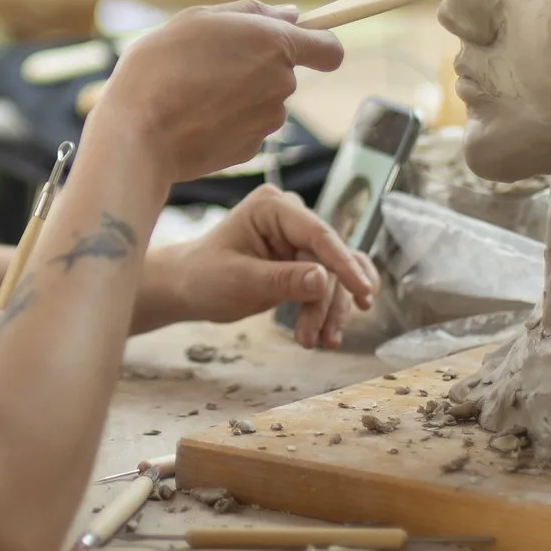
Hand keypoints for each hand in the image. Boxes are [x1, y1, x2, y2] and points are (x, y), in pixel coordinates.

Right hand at [93, 3, 344, 183]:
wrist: (138, 132)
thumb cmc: (161, 66)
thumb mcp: (199, 19)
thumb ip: (253, 11)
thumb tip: (292, 14)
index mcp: (275, 43)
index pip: (329, 48)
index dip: (318, 44)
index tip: (302, 42)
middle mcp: (281, 84)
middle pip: (285, 72)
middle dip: (255, 66)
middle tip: (207, 64)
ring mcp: (267, 121)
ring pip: (263, 101)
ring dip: (239, 94)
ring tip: (193, 91)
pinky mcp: (249, 150)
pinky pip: (246, 127)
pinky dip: (226, 121)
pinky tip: (194, 117)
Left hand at [153, 185, 379, 347]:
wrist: (188, 289)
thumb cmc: (203, 276)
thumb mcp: (239, 280)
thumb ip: (282, 279)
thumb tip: (324, 278)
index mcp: (272, 207)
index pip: (318, 234)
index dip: (343, 263)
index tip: (362, 290)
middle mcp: (291, 217)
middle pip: (329, 260)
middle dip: (327, 302)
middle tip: (320, 338)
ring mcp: (298, 239)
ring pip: (334, 275)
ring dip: (331, 310)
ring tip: (320, 342)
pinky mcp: (302, 261)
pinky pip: (330, 282)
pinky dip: (332, 306)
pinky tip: (335, 328)